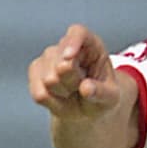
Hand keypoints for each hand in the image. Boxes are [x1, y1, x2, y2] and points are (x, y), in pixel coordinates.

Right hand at [28, 26, 140, 147]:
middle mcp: (67, 47)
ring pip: (48, 79)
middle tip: (82, 92)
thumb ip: (101, 93)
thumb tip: (85, 89)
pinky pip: (38, 92)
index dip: (72, 44)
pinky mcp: (35, 73)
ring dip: (62, 95)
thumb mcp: (111, 100)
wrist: (87, 112)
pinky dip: (50, 102)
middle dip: (71, 82)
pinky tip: (60, 102)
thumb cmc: (104, 100)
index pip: (78, 34)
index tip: (70, 58)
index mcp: (89, 45)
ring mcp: (48, 59)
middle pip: (61, 64)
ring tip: (73, 98)